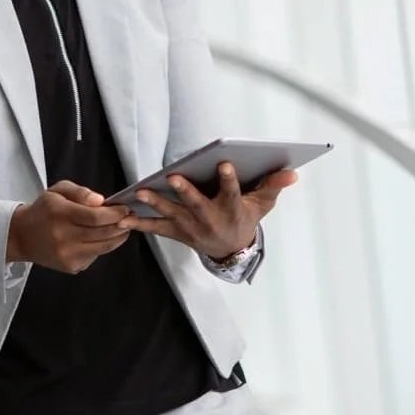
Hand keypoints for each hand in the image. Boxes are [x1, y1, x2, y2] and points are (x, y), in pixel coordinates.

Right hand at [6, 181, 130, 273]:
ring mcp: (67, 255)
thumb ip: (80, 192)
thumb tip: (100, 201)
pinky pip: (96, 256)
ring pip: (103, 247)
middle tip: (130, 217)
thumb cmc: (43, 210)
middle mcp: (63, 237)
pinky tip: (102, 237)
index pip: (95, 217)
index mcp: (60, 214)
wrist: (22, 237)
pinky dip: (103, 246)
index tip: (125, 208)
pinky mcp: (71, 266)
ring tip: (122, 227)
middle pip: (103, 233)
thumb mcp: (57, 191)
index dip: (115, 214)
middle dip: (121, 225)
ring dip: (118, 237)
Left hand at [120, 162, 297, 259]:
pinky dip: (138, 223)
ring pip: (172, 215)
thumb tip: (292, 172)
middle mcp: (210, 220)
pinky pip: (155, 228)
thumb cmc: (245, 218)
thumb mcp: (262, 204)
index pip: (232, 192)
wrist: (230, 251)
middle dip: (185, 191)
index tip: (226, 164)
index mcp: (232, 209)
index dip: (229, 179)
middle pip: (196, 204)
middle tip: (172, 176)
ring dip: (155, 204)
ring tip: (140, 193)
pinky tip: (122, 216)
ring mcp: (191, 228)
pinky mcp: (176, 233)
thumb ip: (273, 185)